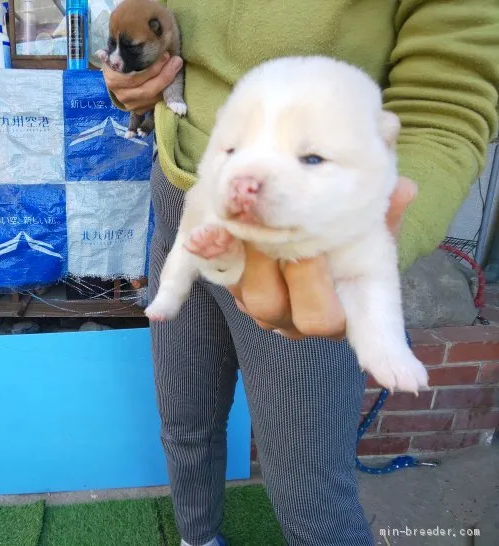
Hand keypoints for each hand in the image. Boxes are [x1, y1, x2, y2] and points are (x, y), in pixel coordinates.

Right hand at [103, 54, 183, 114]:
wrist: (117, 80)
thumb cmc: (118, 63)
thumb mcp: (113, 56)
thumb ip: (111, 54)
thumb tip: (100, 53)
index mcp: (114, 82)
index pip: (135, 78)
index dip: (152, 69)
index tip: (166, 55)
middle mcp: (123, 96)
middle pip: (147, 90)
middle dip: (165, 76)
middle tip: (176, 61)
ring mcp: (132, 106)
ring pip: (154, 98)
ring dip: (168, 84)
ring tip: (176, 67)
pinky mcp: (141, 110)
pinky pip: (156, 103)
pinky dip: (166, 92)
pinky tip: (174, 80)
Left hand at [229, 177, 417, 338]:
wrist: (286, 227)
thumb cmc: (338, 234)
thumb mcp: (364, 222)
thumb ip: (381, 213)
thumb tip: (403, 190)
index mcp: (356, 307)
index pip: (376, 337)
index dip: (389, 356)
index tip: (409, 381)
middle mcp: (311, 321)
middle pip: (312, 319)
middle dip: (307, 277)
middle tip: (306, 243)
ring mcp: (272, 314)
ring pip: (260, 301)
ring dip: (261, 261)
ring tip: (264, 226)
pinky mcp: (238, 295)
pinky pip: (229, 281)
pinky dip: (225, 253)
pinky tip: (220, 231)